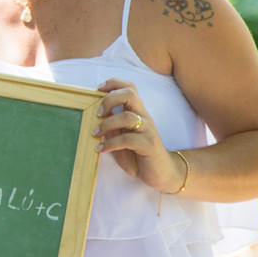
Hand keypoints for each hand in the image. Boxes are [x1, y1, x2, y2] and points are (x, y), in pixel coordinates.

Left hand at [93, 78, 186, 193]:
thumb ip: (112, 129)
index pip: (130, 88)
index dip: (114, 83)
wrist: (162, 173)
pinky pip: (127, 139)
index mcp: (138, 113)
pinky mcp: (149, 145)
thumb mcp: (121, 140)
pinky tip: (101, 149)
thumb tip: (99, 118)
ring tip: (95, 133)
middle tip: (97, 113)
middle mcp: (144, 117)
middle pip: (130, 94)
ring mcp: (148, 130)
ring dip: (106, 124)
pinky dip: (111, 143)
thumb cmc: (139, 155)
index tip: (98, 88)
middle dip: (110, 99)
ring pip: (127, 117)